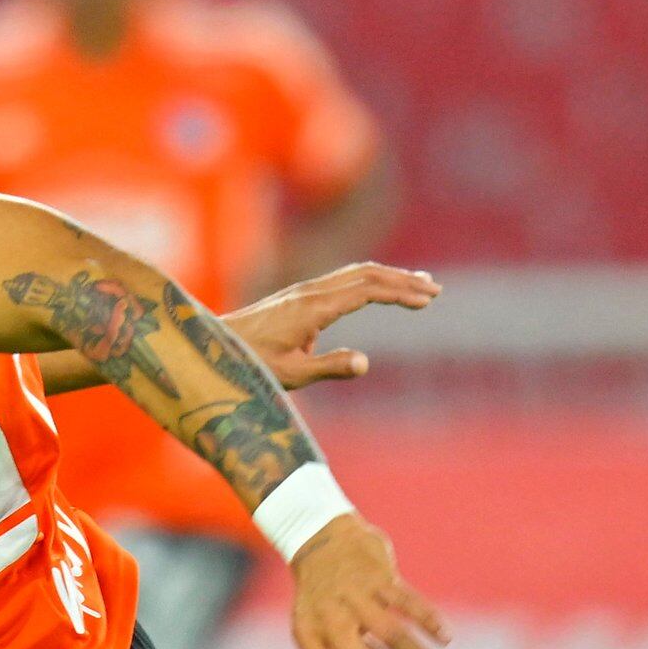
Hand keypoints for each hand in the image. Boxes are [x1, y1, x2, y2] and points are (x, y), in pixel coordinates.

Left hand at [219, 261, 440, 390]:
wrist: (213, 346)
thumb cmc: (249, 366)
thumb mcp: (291, 375)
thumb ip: (329, 367)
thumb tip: (365, 362)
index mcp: (314, 308)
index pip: (367, 290)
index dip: (400, 293)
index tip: (427, 299)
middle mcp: (311, 292)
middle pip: (366, 274)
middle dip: (402, 280)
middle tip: (434, 289)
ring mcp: (304, 292)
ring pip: (354, 273)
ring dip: (388, 277)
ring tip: (416, 285)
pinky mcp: (299, 297)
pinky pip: (342, 280)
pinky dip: (368, 281)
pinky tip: (378, 289)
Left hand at [286, 515, 449, 648]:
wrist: (319, 534)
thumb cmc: (322, 594)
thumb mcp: (315, 623)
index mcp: (309, 632)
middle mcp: (330, 615)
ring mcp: (355, 595)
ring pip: (391, 634)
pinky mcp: (379, 576)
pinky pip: (409, 603)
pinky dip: (430, 622)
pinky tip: (445, 638)